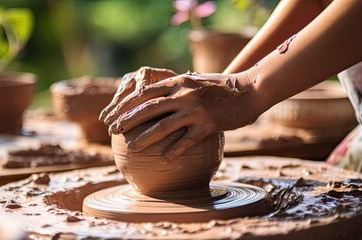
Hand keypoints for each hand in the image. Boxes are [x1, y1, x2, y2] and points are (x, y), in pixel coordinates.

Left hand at [105, 71, 259, 162]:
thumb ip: (176, 87)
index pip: (145, 92)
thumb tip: (154, 96)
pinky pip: (188, 140)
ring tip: (131, 147)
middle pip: (149, 108)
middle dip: (128, 119)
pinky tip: (163, 160)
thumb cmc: (220, 88)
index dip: (126, 104)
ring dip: (145, 137)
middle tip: (113, 130)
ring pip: (164, 125)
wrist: (250, 89)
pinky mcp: (209, 124)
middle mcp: (184, 94)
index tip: (111, 114)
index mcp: (178, 82)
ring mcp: (196, 109)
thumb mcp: (195, 81)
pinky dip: (174, 150)